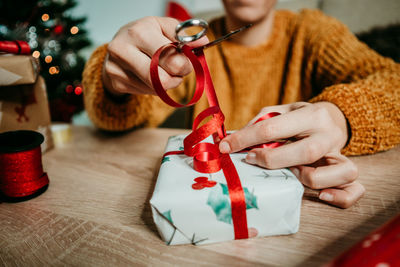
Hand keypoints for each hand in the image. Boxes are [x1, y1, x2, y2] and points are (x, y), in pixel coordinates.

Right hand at [102, 16, 208, 95]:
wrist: (117, 44)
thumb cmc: (143, 34)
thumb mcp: (164, 27)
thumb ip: (185, 36)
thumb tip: (202, 43)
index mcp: (140, 32)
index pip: (172, 61)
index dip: (185, 65)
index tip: (187, 62)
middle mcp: (124, 50)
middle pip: (163, 80)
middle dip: (176, 78)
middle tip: (177, 70)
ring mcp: (117, 68)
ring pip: (157, 89)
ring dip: (166, 83)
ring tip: (160, 69)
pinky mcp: (116, 83)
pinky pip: (147, 93)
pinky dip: (154, 87)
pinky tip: (148, 75)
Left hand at [219, 101, 364, 207]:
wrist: (334, 118)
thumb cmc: (300, 117)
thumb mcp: (280, 110)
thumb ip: (260, 123)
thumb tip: (232, 140)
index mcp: (311, 114)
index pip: (272, 127)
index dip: (245, 139)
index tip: (226, 146)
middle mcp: (328, 134)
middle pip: (304, 152)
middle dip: (271, 160)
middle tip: (251, 160)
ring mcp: (340, 154)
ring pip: (335, 172)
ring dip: (308, 178)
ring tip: (292, 173)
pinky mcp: (347, 169)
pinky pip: (354, 189)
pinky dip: (341, 197)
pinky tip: (322, 196)